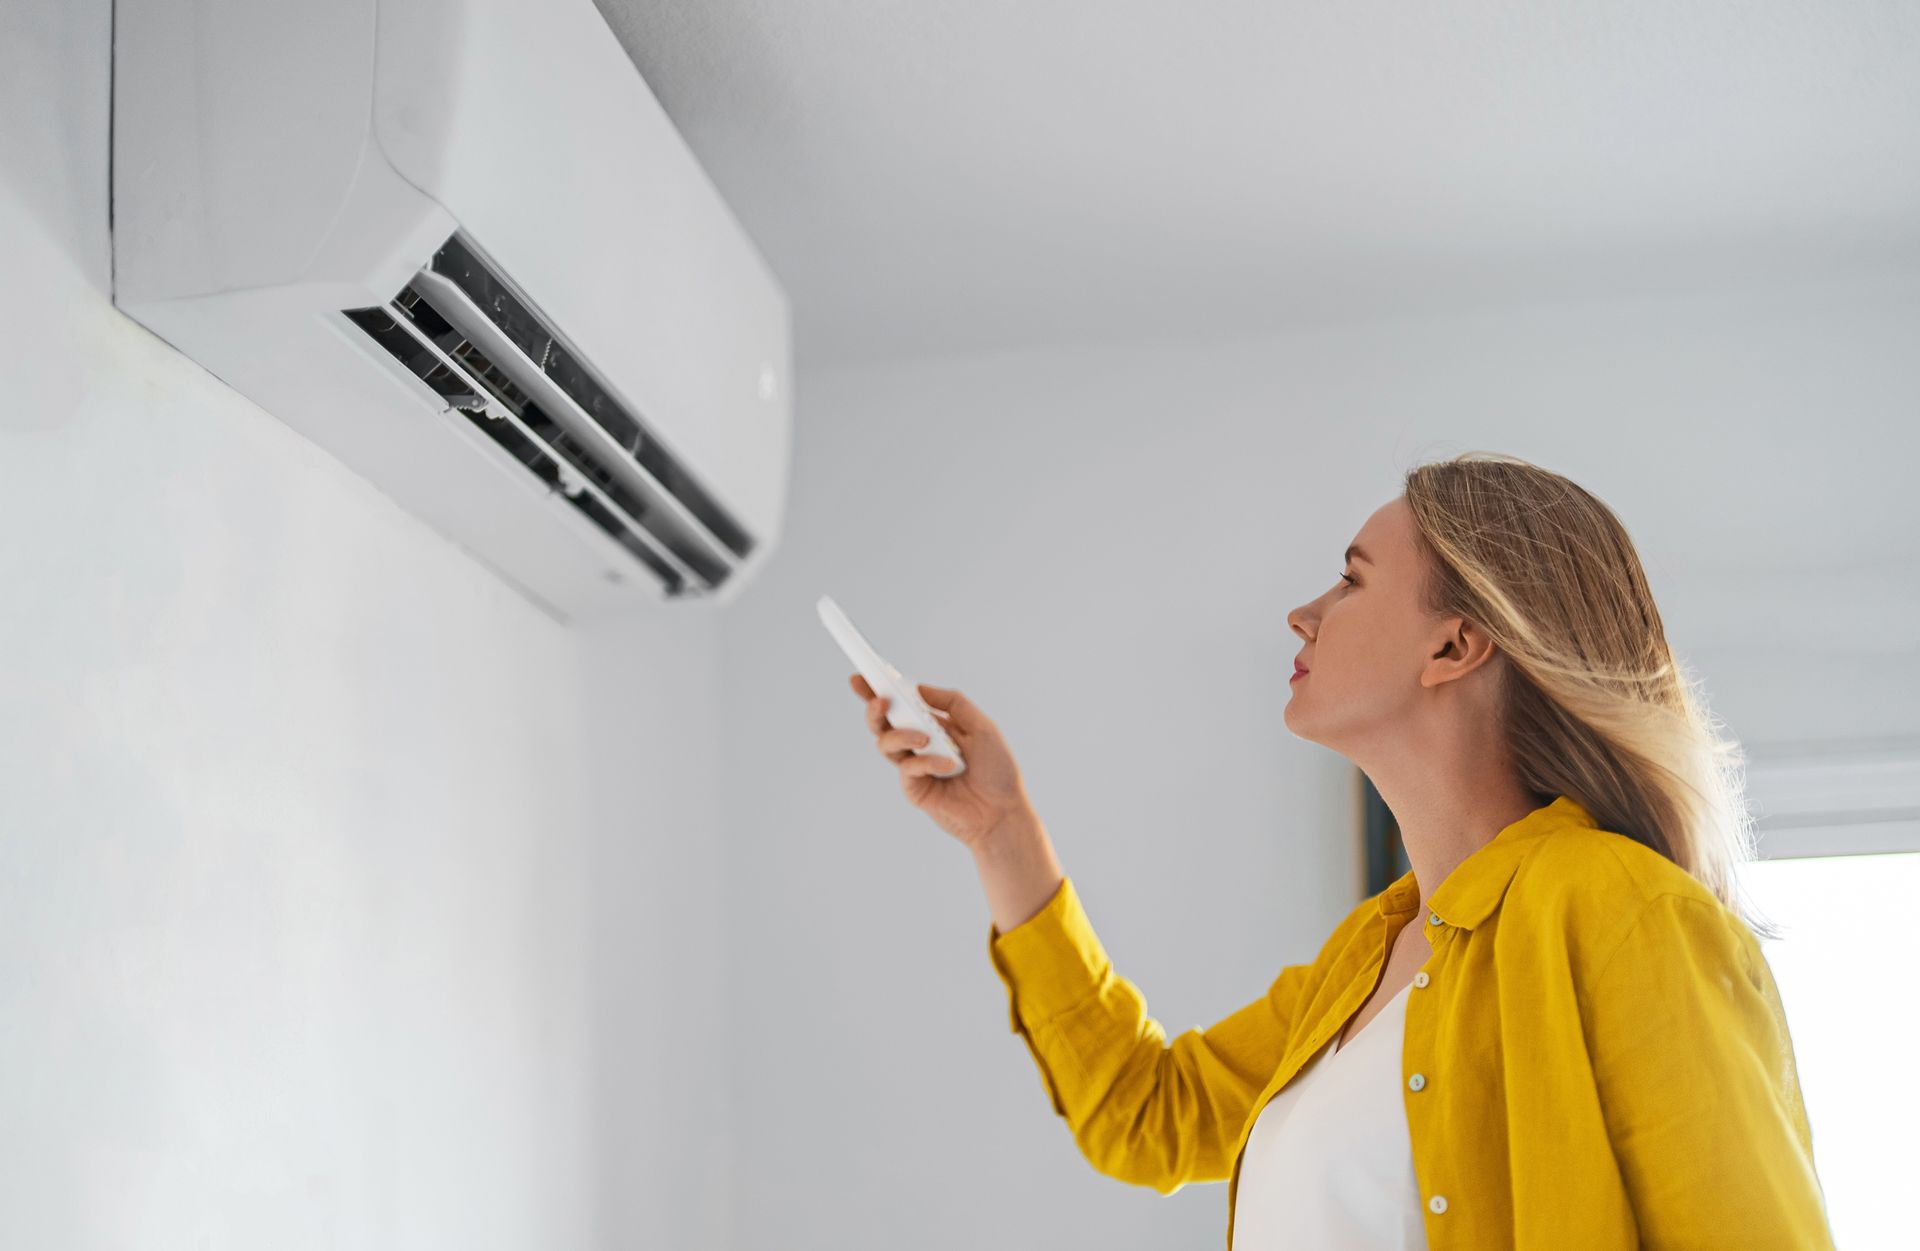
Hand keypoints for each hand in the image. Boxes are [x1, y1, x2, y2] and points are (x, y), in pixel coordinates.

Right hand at [848, 673, 1034, 851]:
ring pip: (886, 744)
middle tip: (881, 701)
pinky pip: (908, 768)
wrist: (1003, 810)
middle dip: (874, 709)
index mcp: (932, 725)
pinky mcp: (914, 789)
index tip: (860, 676)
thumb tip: (919, 687)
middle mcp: (918, 744)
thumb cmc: (996, 768)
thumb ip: (953, 703)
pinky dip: (927, 762)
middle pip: (882, 723)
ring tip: (924, 737)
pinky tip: (948, 766)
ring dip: (901, 735)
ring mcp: (914, 767)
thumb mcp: (981, 726)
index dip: (877, 690)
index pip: (899, 704)